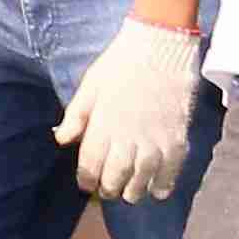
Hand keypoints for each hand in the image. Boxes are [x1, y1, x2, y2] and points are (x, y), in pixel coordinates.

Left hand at [54, 17, 203, 202]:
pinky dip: (163, 185)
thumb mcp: (90, 85)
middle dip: (108, 189)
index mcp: (102, 125)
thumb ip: (76, 116)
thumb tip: (61, 139)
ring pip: (142, 179)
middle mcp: (128, 138)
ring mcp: (155, 139)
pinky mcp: (177, 137)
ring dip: (133, 192)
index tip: (86, 184)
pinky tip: (156, 191)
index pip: (90, 165)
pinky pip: (171, 170)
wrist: (161, 45)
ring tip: (129, 193)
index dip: (87, 180)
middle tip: (108, 190)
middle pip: (115, 177)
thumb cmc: (121, 63)